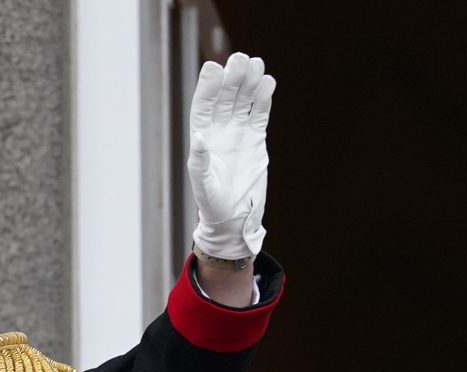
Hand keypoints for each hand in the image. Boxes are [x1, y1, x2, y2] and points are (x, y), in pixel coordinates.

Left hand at [188, 52, 275, 260]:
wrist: (235, 217)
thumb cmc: (213, 204)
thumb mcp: (204, 185)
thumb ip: (200, 162)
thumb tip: (198, 137)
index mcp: (202, 137)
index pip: (204, 105)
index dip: (208, 86)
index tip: (214, 67)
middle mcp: (218, 131)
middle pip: (225, 97)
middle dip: (231, 78)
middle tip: (240, 58)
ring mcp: (238, 132)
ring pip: (243, 101)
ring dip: (248, 82)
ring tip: (256, 63)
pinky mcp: (256, 138)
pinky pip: (259, 113)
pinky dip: (263, 98)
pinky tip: (268, 82)